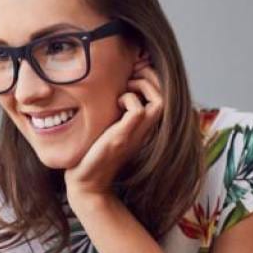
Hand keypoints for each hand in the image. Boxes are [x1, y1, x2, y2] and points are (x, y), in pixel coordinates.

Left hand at [64, 57, 163, 201]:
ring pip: (159, 101)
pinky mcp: (122, 136)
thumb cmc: (93, 154)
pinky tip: (116, 102)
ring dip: (142, 86)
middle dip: (150, 76)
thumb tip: (111, 89)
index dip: (153, 79)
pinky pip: (138, 110)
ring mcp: (135, 133)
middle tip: (130, 73)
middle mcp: (144, 129)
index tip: (134, 69)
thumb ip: (115, 113)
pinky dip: (129, 99)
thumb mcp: (108, 128)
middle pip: (165, 96)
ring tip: (125, 87)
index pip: (162, 97)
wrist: (87, 182)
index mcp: (142, 127)